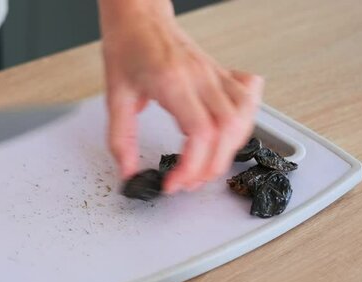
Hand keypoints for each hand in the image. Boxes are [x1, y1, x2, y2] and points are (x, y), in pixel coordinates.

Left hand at [98, 0, 263, 192]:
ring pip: (243, 117)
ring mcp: (214, 74)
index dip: (192, 166)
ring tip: (206, 166)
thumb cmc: (128, 46)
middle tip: (188, 182)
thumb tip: (128, 172)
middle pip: (227, 131)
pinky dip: (244, 123)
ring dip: (230, 150)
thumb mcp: (114, 96)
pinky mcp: (220, 74)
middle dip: (211, 167)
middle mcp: (200, 77)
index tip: (175, 183)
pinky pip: (246, 100)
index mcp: (173, 82)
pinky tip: (229, 135)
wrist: (139, 17)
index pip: (200, 132)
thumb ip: (120, 138)